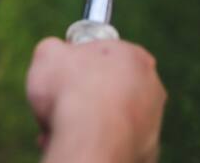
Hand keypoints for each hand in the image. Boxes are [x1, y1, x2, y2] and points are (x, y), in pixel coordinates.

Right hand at [26, 38, 166, 162]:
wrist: (88, 140)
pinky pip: (114, 141)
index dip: (78, 61)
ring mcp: (152, 120)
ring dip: (88, 119)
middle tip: (60, 101)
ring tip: (62, 126)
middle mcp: (152, 86)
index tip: (62, 72)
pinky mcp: (146, 150)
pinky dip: (96, 141)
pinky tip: (76, 142)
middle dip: (85, 93)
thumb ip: (55, 48)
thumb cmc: (69, 90)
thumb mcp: (48, 53)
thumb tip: (57, 55)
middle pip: (110, 84)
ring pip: (112, 115)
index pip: (103, 52)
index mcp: (133, 56)